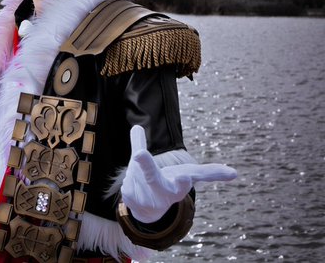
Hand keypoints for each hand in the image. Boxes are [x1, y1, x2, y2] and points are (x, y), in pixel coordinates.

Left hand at [121, 125, 236, 222]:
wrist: (150, 210)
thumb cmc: (173, 185)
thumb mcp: (189, 175)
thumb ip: (208, 171)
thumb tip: (235, 174)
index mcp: (178, 189)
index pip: (183, 184)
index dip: (183, 181)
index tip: (185, 177)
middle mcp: (161, 195)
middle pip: (153, 177)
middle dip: (146, 165)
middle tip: (138, 153)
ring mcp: (143, 198)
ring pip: (134, 167)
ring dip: (138, 166)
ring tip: (146, 175)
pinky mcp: (129, 199)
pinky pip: (127, 176)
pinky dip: (131, 174)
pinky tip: (137, 183)